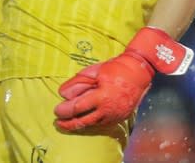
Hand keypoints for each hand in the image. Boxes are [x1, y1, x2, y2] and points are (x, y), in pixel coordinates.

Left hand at [54, 27, 192, 130]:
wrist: (139, 72)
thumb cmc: (116, 68)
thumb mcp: (95, 71)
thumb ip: (78, 82)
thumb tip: (63, 93)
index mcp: (102, 96)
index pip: (79, 108)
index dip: (65, 111)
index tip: (56, 111)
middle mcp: (109, 109)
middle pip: (84, 121)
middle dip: (69, 123)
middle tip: (58, 122)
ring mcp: (115, 115)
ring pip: (93, 125)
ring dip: (80, 124)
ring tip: (68, 123)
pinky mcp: (120, 117)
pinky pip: (103, 123)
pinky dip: (92, 123)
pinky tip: (85, 120)